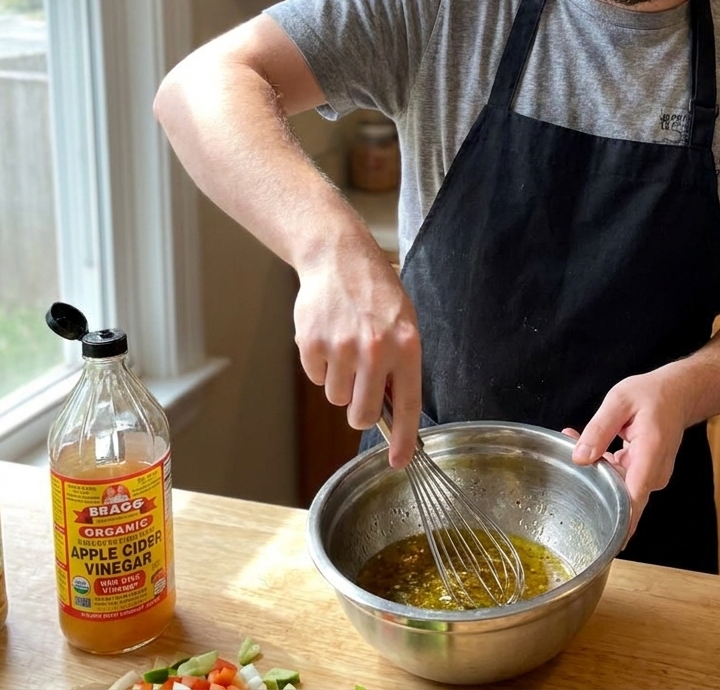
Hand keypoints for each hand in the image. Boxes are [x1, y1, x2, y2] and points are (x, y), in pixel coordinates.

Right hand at [294, 234, 421, 468]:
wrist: (338, 257)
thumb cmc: (375, 291)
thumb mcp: (404, 322)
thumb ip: (400, 364)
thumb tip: (394, 408)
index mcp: (406, 346)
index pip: (408, 405)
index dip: (403, 439)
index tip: (399, 462)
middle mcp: (375, 349)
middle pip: (362, 414)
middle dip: (360, 411)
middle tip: (360, 388)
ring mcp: (341, 347)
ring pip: (336, 398)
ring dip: (340, 382)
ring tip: (346, 347)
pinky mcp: (312, 344)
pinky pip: (316, 378)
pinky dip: (321, 365)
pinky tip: (329, 338)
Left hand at [562, 368, 687, 542]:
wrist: (678, 394)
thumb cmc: (653, 395)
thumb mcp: (619, 401)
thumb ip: (599, 429)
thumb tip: (580, 457)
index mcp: (650, 454)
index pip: (633, 500)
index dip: (617, 524)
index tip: (602, 541)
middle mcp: (653, 473)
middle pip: (618, 492)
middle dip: (590, 477)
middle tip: (570, 444)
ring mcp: (651, 477)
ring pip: (616, 486)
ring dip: (596, 468)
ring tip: (576, 437)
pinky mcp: (645, 476)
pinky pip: (621, 479)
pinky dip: (605, 465)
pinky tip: (591, 446)